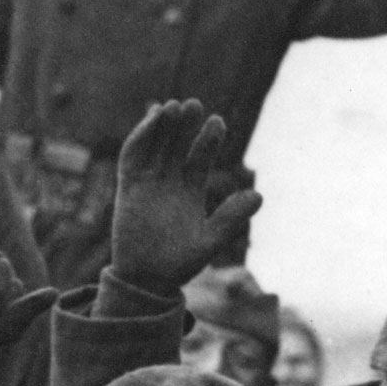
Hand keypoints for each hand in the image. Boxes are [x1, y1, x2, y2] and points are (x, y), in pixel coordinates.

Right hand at [108, 100, 261, 297]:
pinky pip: (132, 158)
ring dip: (161, 127)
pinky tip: (151, 122)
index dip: (208, 139)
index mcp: (190, 191)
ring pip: (154, 147)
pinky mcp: (127, 188)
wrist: (148, 281)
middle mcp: (169, 182)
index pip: (200, 157)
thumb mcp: (210, 240)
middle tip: (194, 104)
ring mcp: (147, 183)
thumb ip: (232, 217)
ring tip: (172, 106)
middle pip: (177, 146)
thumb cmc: (179, 263)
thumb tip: (259, 195)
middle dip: (185, 126)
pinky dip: (140, 139)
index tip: (218, 121)